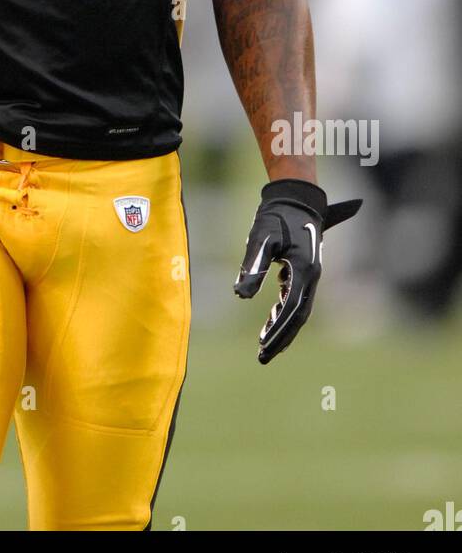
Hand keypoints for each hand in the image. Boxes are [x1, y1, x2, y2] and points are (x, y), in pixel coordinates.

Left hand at [234, 180, 361, 364]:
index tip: (263, 346)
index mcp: (304, 270)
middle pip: (299, 315)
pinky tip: (270, 319)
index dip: (278, 330)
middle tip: (263, 356)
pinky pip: (296, 297)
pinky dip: (284, 311)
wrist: (295, 196)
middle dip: (282, 337)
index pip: (292, 308)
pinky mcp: (304, 269)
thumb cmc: (276, 215)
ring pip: (299, 308)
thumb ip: (253, 267)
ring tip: (265, 344)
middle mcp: (312, 275)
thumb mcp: (261, 238)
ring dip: (283, 327)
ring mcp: (310, 273)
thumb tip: (240, 295)